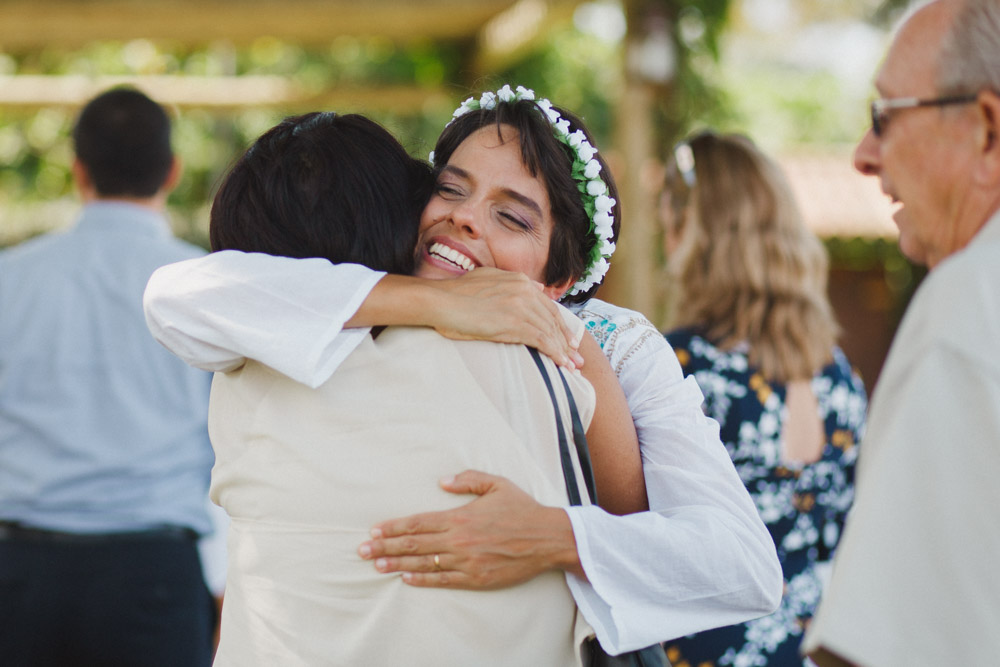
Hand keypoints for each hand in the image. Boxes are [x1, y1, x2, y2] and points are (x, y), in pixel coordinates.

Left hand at [357, 470, 583, 589]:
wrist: (547, 538)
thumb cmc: (522, 509)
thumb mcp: (496, 484)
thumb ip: (468, 479)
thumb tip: (442, 481)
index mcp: (460, 516)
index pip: (418, 522)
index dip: (393, 527)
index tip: (374, 531)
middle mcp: (459, 540)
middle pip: (414, 544)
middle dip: (385, 547)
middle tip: (363, 551)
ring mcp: (466, 561)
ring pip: (424, 563)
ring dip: (397, 564)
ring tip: (376, 565)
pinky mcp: (476, 578)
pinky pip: (443, 580)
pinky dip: (423, 579)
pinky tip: (406, 578)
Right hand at [428, 268, 583, 369]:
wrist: (440, 301)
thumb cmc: (456, 294)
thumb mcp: (488, 278)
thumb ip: (511, 282)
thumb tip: (534, 287)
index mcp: (519, 280)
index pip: (547, 306)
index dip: (559, 325)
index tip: (567, 340)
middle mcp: (524, 290)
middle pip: (552, 320)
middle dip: (566, 341)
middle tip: (577, 358)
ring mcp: (521, 306)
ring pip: (550, 332)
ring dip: (563, 351)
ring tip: (571, 366)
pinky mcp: (514, 323)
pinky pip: (542, 340)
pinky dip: (555, 354)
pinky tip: (560, 364)